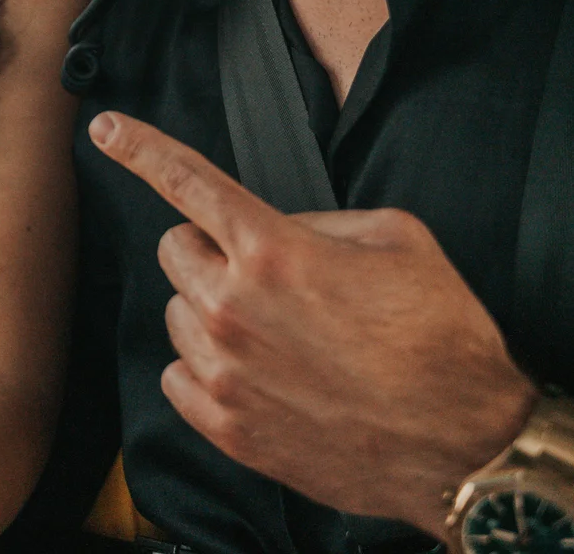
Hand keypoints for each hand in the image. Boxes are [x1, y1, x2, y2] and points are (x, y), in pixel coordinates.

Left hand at [90, 112, 535, 534]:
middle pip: (175, 250)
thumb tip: (278, 229)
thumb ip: (317, 222)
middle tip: (267, 277)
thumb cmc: (442, 340)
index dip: (140, 147)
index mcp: (274, 250)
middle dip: (211, 252)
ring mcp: (224, 371)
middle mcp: (234, 307)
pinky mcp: (226, 426)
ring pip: (177, 315)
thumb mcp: (396, 239)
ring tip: (282, 338)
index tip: (104, 129)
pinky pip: (179, 377)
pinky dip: (209, 371)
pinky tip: (262, 377)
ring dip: (214, 314)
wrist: (468, 444)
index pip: (186, 181)